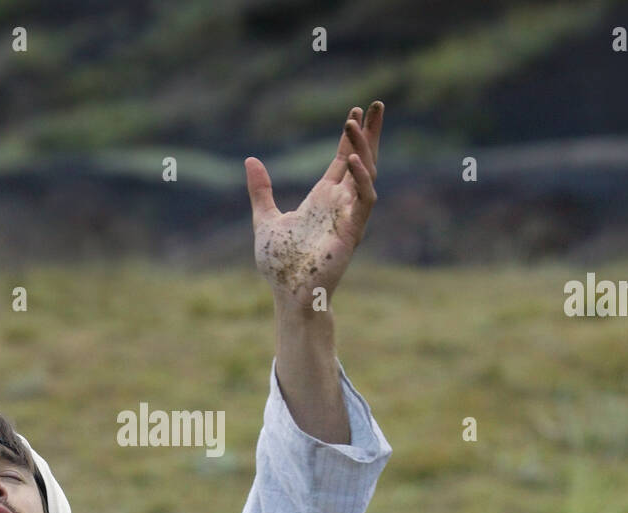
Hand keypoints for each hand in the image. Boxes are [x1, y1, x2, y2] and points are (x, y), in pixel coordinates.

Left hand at [246, 102, 381, 309]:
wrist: (288, 294)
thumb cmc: (280, 265)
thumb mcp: (265, 218)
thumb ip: (261, 190)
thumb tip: (250, 160)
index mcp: (323, 199)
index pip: (344, 159)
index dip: (350, 136)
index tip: (357, 111)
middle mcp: (340, 204)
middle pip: (363, 160)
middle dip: (370, 133)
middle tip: (376, 104)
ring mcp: (349, 216)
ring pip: (366, 174)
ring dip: (364, 148)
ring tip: (355, 123)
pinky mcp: (353, 231)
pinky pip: (364, 200)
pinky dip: (361, 180)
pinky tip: (354, 160)